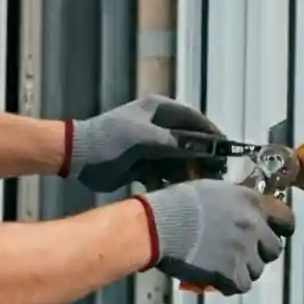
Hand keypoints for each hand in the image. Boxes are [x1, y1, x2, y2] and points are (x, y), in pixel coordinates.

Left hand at [66, 95, 224, 192]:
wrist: (79, 156)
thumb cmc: (109, 138)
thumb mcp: (142, 136)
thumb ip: (171, 141)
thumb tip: (197, 148)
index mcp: (157, 110)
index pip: (192, 118)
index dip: (209, 131)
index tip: (225, 146)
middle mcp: (156, 126)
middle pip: (186, 141)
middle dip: (200, 156)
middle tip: (217, 170)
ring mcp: (149, 145)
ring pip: (176, 159)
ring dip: (186, 172)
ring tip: (201, 185)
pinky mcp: (142, 164)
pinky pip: (163, 173)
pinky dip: (169, 182)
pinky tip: (177, 193)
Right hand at [140, 180, 296, 294]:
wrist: (160, 225)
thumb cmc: (179, 204)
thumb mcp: (214, 190)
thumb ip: (235, 201)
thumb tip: (241, 209)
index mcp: (251, 202)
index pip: (286, 218)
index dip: (283, 228)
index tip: (277, 233)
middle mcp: (253, 226)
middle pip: (275, 249)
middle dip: (261, 253)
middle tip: (244, 254)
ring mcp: (243, 250)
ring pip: (258, 270)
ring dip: (243, 270)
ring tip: (224, 265)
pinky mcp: (230, 272)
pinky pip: (241, 286)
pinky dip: (230, 285)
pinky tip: (217, 279)